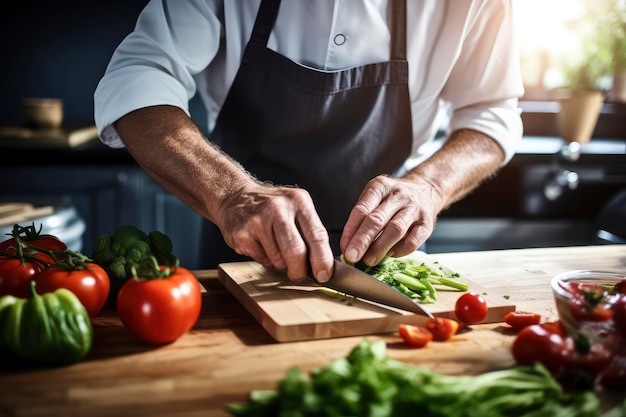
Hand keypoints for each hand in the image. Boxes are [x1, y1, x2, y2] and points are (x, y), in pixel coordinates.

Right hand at [217, 182, 333, 282]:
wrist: (235, 198)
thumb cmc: (271, 208)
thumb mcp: (296, 208)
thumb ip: (311, 232)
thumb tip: (325, 265)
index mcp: (298, 200)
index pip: (317, 235)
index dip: (323, 260)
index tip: (324, 274)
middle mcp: (278, 208)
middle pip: (296, 251)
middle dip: (300, 271)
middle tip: (300, 275)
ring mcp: (258, 221)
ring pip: (279, 260)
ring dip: (281, 264)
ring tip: (276, 249)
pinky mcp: (242, 234)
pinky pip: (262, 260)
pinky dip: (266, 260)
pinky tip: (262, 246)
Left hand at [340, 175, 440, 265]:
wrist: (426, 190)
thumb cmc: (394, 199)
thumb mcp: (375, 198)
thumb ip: (362, 218)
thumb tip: (349, 245)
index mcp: (380, 187)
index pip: (362, 209)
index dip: (351, 229)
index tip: (344, 246)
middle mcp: (398, 196)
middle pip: (377, 220)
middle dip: (362, 240)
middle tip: (352, 256)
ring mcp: (414, 209)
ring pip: (395, 230)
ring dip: (379, 248)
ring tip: (368, 260)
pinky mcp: (427, 224)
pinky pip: (413, 241)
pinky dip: (400, 251)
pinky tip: (390, 254)